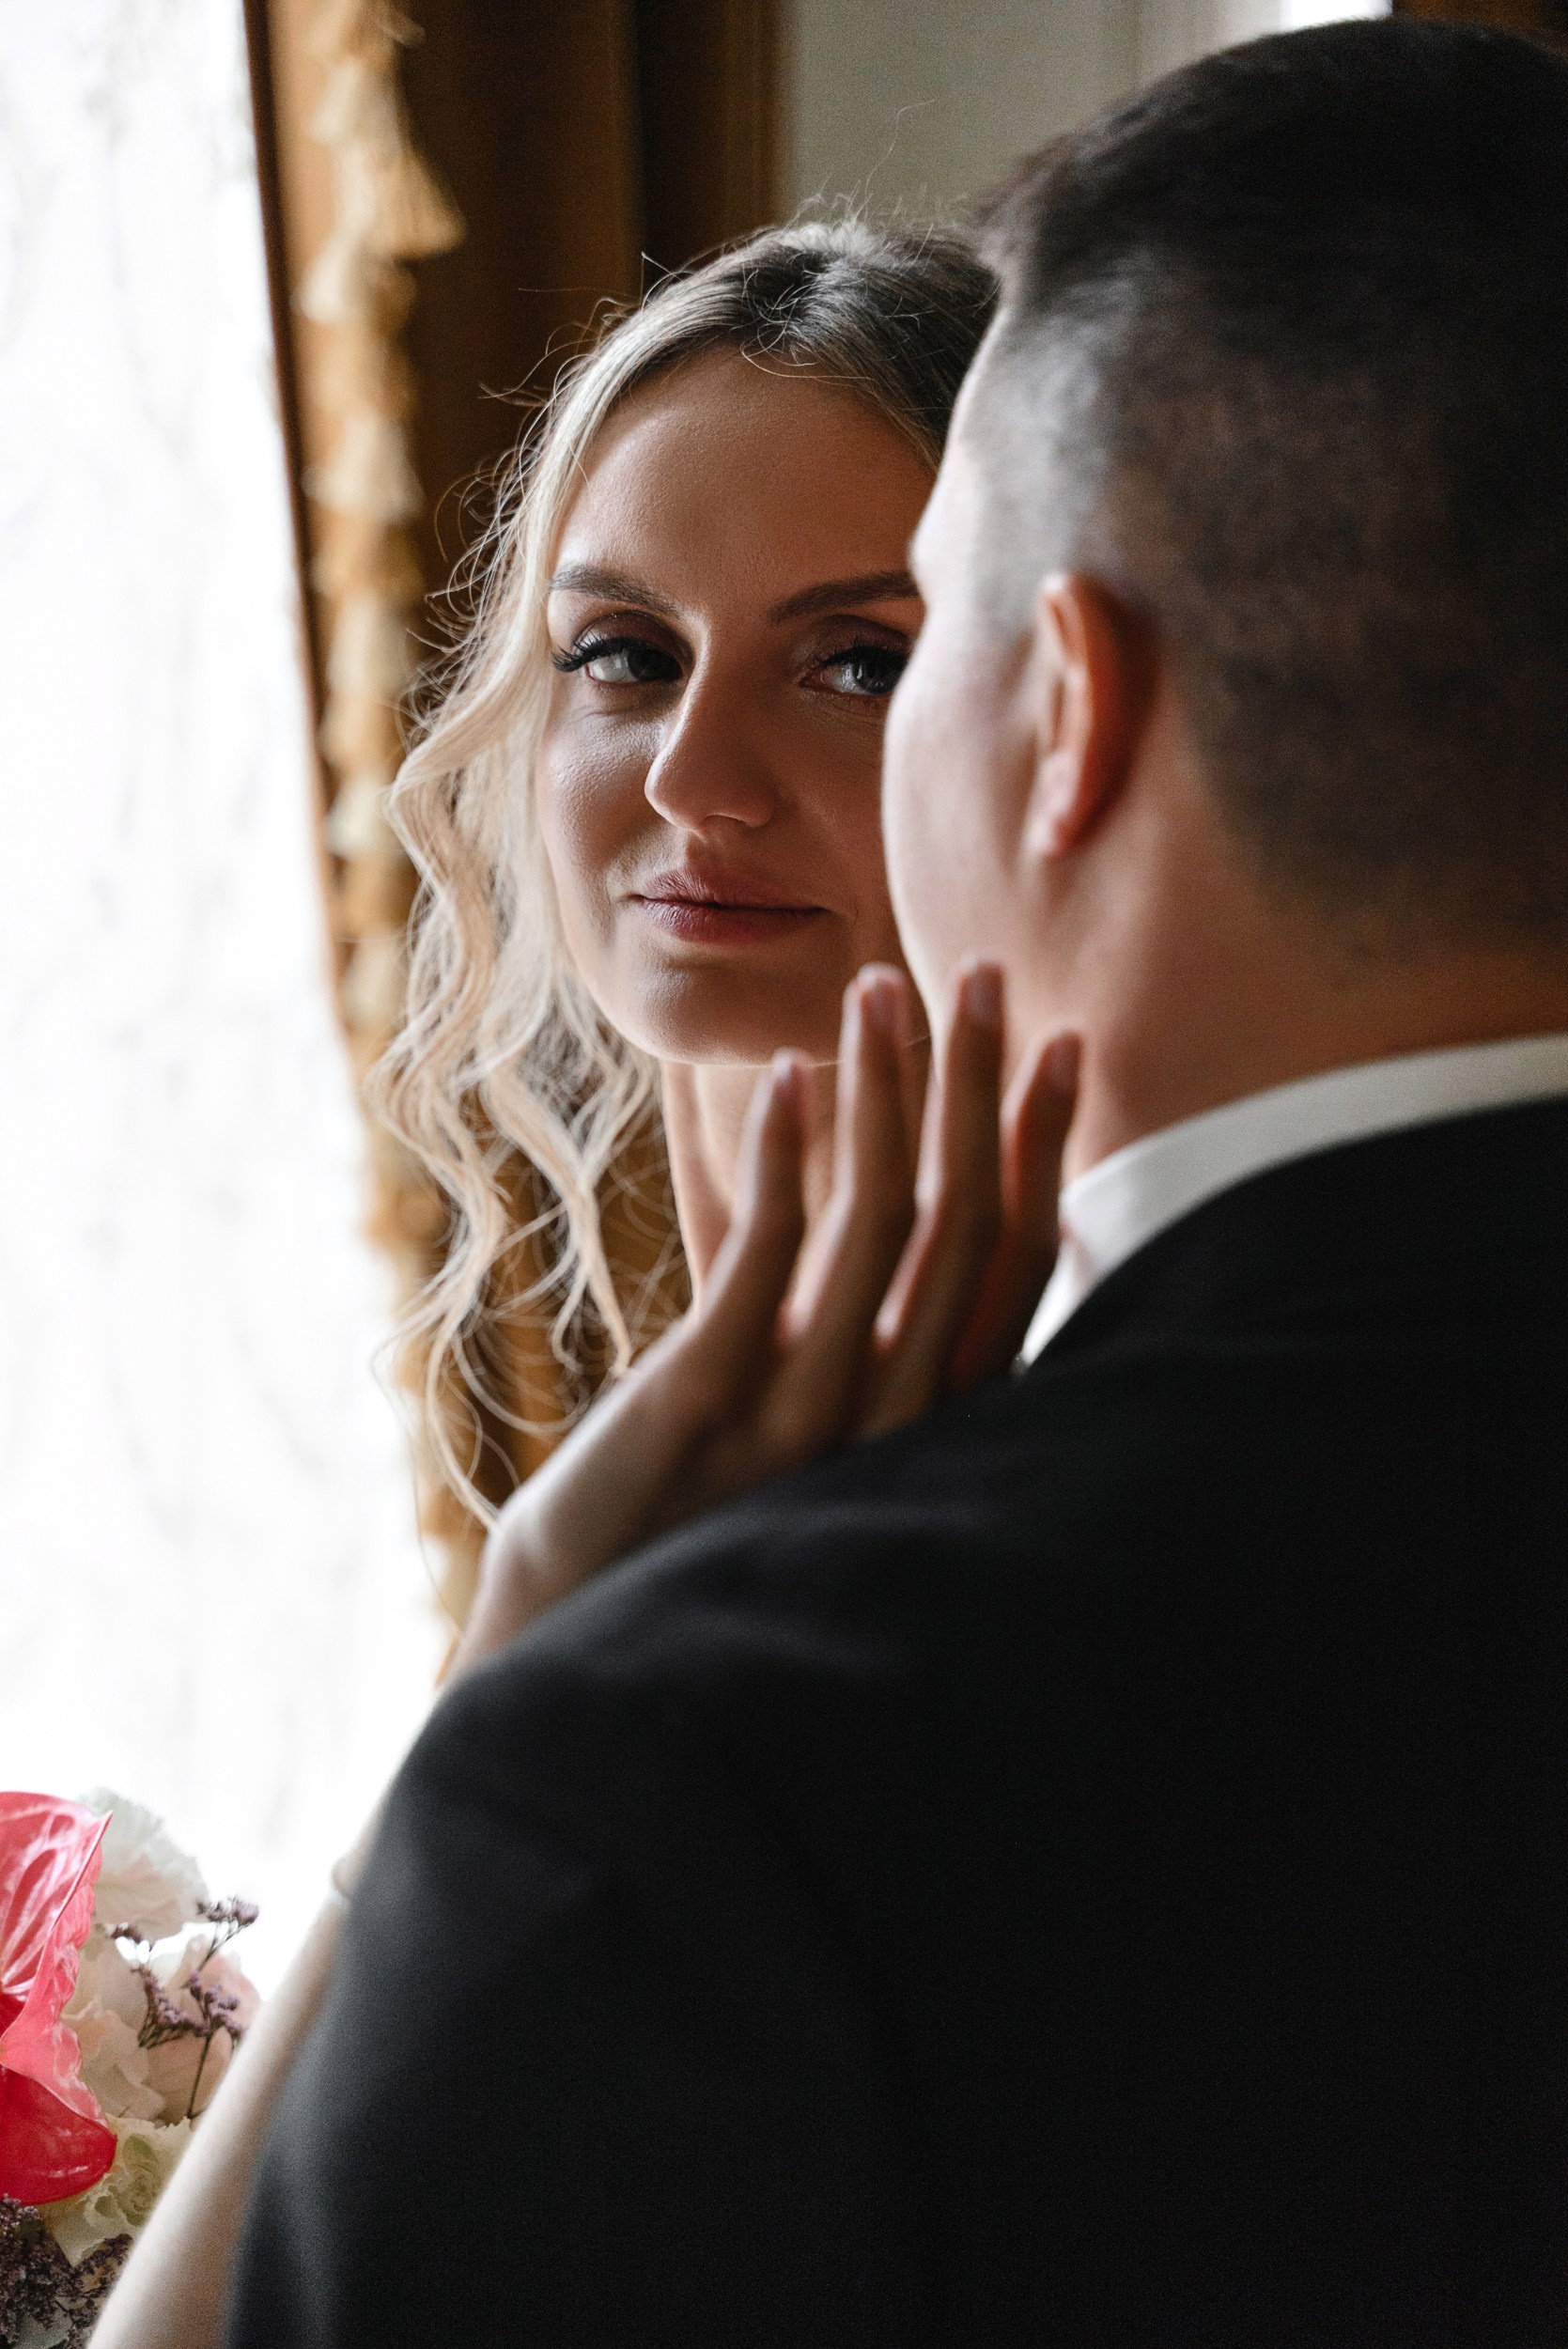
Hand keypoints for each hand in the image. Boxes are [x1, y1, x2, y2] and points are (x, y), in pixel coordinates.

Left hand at [451, 963, 1078, 1677]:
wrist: (587, 1654)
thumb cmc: (697, 1541)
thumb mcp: (811, 1451)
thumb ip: (862, 1360)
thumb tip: (891, 1246)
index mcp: (930, 1430)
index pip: (1013, 1266)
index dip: (1039, 1147)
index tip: (1056, 1047)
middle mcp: (891, 1423)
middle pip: (961, 1224)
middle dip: (974, 1089)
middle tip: (981, 974)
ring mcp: (803, 1414)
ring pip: (878, 1225)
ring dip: (887, 1093)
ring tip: (882, 991)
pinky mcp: (710, 1405)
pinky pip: (768, 1259)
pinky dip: (789, 1157)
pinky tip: (790, 1077)